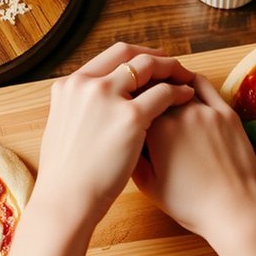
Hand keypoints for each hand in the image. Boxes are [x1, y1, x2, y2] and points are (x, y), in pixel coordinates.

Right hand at [30, 42, 194, 228]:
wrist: (67, 202)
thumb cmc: (68, 177)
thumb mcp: (69, 131)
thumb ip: (84, 111)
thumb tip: (100, 105)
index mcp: (69, 86)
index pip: (108, 56)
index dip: (133, 56)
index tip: (148, 62)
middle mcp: (87, 84)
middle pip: (128, 53)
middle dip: (153, 56)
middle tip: (171, 65)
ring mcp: (109, 96)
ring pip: (148, 67)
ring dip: (169, 68)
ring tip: (183, 77)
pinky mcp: (131, 116)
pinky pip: (164, 93)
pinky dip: (179, 91)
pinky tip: (188, 96)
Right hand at [132, 74, 255, 242]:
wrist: (234, 211)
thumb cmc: (191, 205)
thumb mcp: (150, 187)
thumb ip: (133, 158)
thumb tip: (125, 140)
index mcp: (158, 130)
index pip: (136, 102)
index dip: (128, 101)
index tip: (124, 104)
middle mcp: (181, 114)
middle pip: (156, 90)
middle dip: (145, 91)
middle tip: (139, 94)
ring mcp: (206, 111)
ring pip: (179, 85)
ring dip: (167, 84)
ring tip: (159, 87)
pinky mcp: (227, 114)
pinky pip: (205, 87)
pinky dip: (191, 81)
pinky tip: (185, 85)